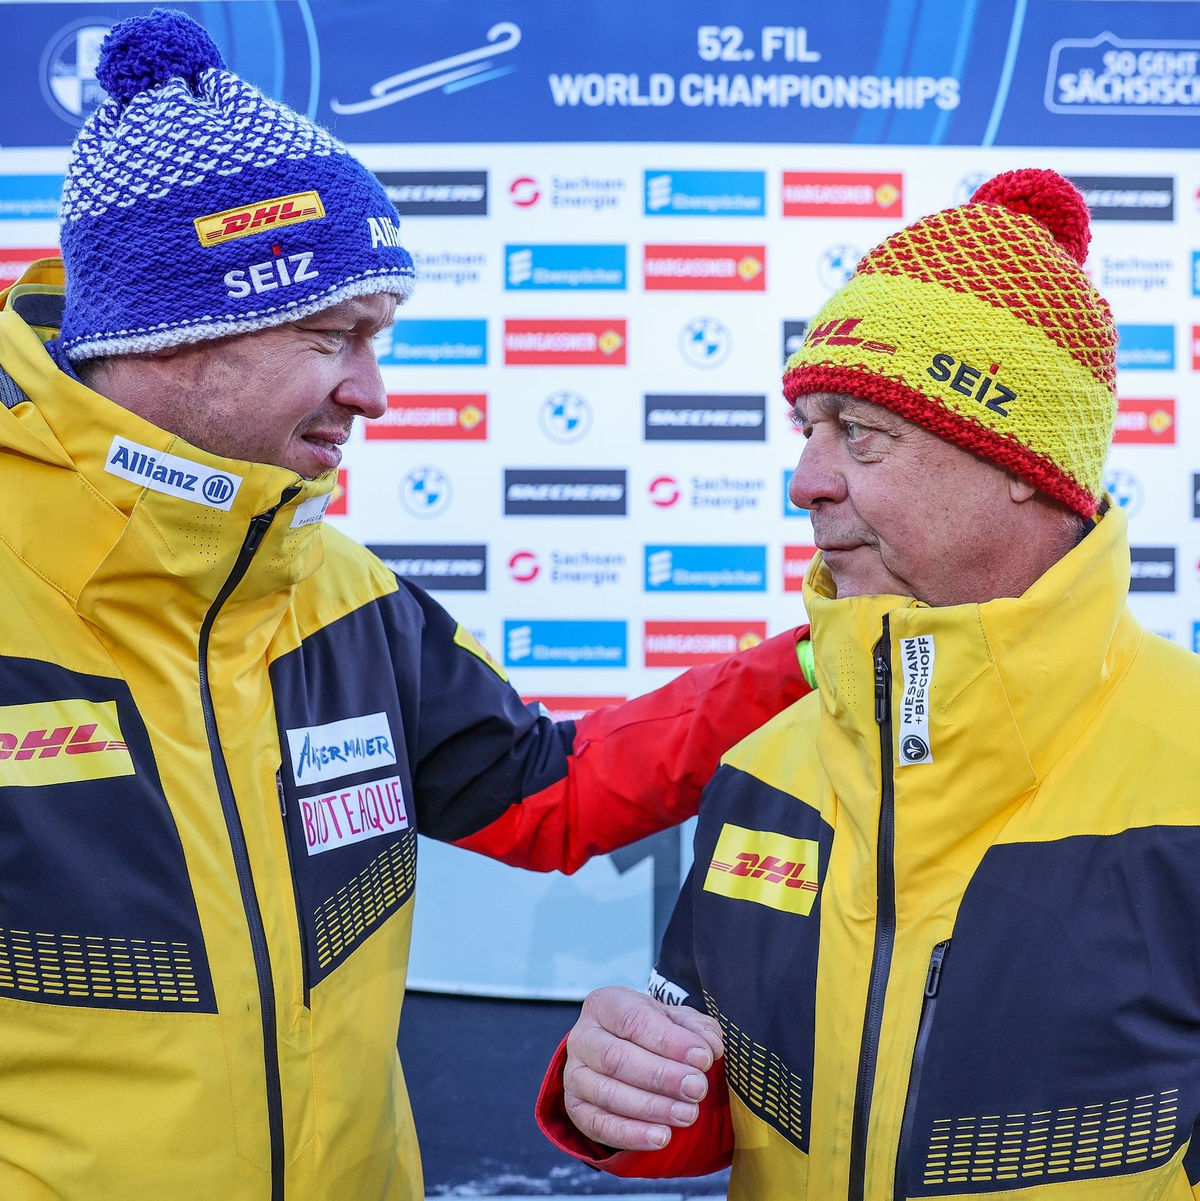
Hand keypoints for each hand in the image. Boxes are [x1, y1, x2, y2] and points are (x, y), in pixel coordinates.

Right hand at [562, 984, 722, 1151]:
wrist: (623, 1050)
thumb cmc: (651, 1031)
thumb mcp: (675, 1019)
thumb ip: (696, 1028)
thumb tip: (710, 1047)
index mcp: (605, 1004)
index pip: (633, 1020)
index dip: (669, 1041)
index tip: (703, 1058)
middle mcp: (583, 1036)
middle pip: (616, 1058)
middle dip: (661, 1077)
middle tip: (697, 1089)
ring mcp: (575, 1074)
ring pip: (607, 1094)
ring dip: (651, 1108)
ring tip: (687, 1114)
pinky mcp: (575, 1107)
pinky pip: (599, 1125)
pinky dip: (631, 1134)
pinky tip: (661, 1136)